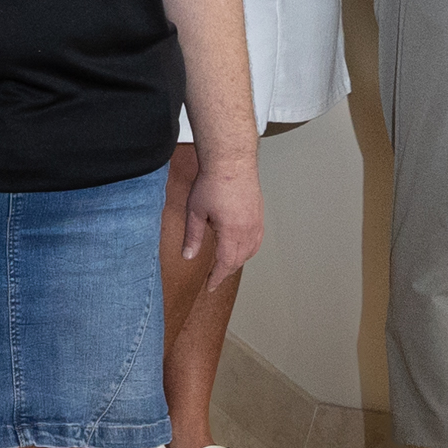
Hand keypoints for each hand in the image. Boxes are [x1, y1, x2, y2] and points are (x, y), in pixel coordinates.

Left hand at [173, 139, 264, 288]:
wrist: (231, 161)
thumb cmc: (212, 182)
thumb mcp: (195, 211)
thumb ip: (192, 236)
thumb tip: (188, 257)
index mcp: (232, 232)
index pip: (226, 263)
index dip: (217, 277)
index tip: (210, 286)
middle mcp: (248, 230)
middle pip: (239, 259)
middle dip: (226, 271)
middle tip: (215, 277)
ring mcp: (256, 222)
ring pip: (250, 251)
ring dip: (238, 261)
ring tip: (226, 265)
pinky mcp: (259, 214)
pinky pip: (257, 239)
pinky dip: (249, 249)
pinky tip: (241, 248)